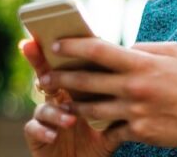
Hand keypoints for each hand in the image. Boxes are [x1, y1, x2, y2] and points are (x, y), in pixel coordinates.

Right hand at [20, 39, 114, 156]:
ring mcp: (46, 118)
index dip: (64, 50)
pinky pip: (33, 129)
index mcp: (76, 93)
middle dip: (39, 61)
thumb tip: (144, 79)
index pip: (70, 67)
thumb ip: (121, 102)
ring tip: (70, 118)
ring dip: (54, 110)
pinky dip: (43, 130)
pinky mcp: (38, 137)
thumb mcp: (113, 122)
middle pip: (46, 76)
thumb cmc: (100, 143)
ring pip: (42, 106)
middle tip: (34, 46)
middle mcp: (58, 101)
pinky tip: (53, 135)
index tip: (60, 32)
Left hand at [46, 39, 176, 156]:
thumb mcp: (174, 53)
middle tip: (45, 77)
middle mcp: (135, 86)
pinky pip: (110, 129)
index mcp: (142, 63)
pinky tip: (93, 122)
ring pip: (91, 108)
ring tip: (61, 100)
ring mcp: (134, 111)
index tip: (56, 45)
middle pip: (86, 80)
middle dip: (60, 78)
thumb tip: (123, 47)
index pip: (98, 50)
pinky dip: (102, 125)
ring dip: (72, 104)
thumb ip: (145, 48)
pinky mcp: (138, 131)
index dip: (73, 46)